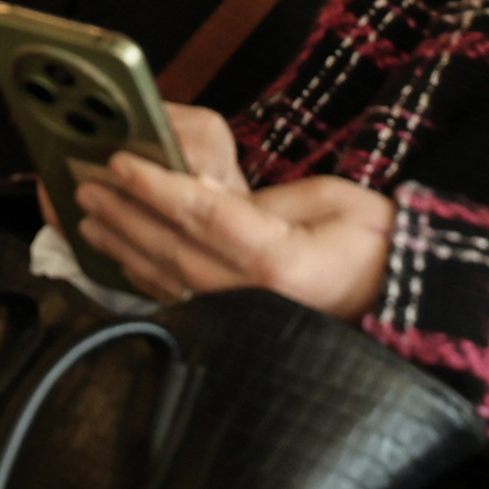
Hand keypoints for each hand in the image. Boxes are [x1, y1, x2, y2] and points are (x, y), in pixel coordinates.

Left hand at [70, 144, 394, 321]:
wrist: (403, 300)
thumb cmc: (377, 245)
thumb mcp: (337, 202)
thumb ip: (268, 201)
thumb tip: (206, 195)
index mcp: (282, 259)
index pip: (205, 216)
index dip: (157, 187)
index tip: (121, 162)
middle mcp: (256, 295)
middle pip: (174, 247)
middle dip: (124, 213)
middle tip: (85, 183)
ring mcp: (244, 317)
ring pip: (167, 276)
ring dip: (122, 243)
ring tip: (87, 214)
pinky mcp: (238, 326)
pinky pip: (179, 297)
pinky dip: (141, 274)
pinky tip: (117, 253)